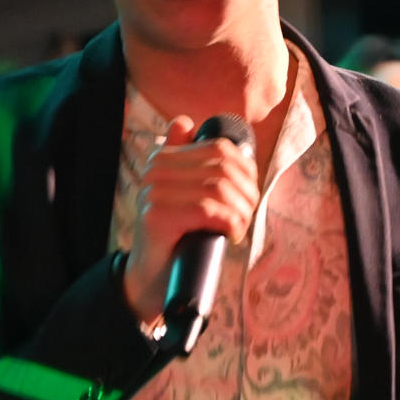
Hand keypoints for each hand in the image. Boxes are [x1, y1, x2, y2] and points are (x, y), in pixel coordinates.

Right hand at [120, 116, 259, 323]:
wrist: (151, 279)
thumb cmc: (177, 236)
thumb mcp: (184, 193)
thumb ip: (186, 159)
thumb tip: (184, 121)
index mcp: (163, 158)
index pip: (220, 148)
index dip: (247, 171)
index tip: (249, 195)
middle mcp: (154, 170)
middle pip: (222, 168)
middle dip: (246, 194)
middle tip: (245, 217)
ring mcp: (152, 192)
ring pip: (218, 188)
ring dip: (240, 212)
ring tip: (238, 228)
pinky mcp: (156, 217)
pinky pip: (206, 209)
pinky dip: (229, 223)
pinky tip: (231, 235)